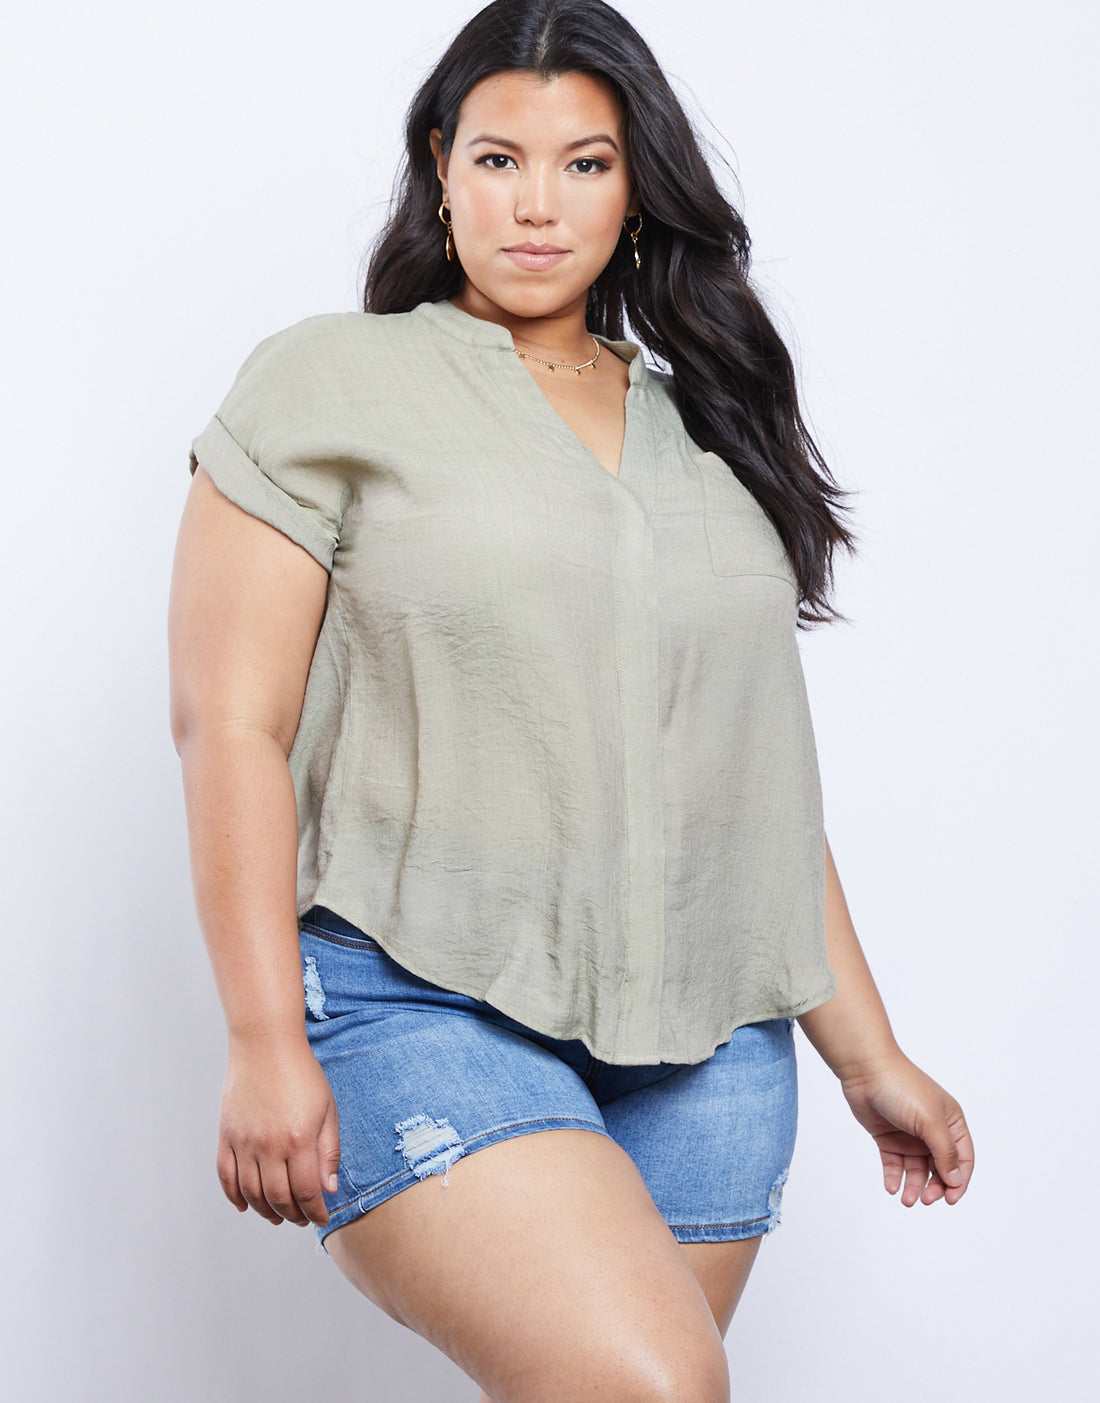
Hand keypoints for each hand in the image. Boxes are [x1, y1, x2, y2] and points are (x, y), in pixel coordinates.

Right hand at [216, 1033, 340, 1226]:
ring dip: (265, 1211)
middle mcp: (268, 1145)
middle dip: (293, 1215)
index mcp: (299, 1139)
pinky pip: (226, 1177)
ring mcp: (244, 1142)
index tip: (322, 1217)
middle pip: (278, 1198)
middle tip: (303, 1218)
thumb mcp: (327, 1110)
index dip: (315, 1211)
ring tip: (278, 1216)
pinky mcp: (226, 1136)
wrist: (266, 1045)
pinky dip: (234, 1196)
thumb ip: (329, 1151)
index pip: (306, 1192)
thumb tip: (329, 1188)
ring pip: (251, 1193)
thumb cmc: (301, 1074)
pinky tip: (246, 1204)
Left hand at [840, 1053, 973, 1206]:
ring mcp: (910, 1136)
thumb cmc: (902, 1088)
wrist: (865, 1071)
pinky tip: (891, 1187)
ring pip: (917, 1170)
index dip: (959, 1181)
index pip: (963, 1159)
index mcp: (951, 1123)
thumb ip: (944, 1152)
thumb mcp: (930, 1121)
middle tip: (925, 1200)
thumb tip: (955, 1181)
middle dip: (935, 1187)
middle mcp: (932, 1131)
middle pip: (940, 1169)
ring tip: (906, 1199)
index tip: (950, 1200)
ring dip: (914, 1186)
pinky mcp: (888, 1138)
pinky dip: (895, 1178)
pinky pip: (895, 1164)